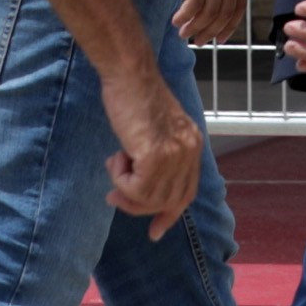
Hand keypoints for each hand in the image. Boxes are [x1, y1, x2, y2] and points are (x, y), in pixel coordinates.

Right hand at [99, 71, 203, 236]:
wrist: (128, 73)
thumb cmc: (133, 95)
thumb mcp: (154, 128)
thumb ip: (157, 155)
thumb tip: (143, 187)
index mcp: (192, 144)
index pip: (186, 193)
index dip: (169, 214)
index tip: (155, 232)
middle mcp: (190, 151)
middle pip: (167, 201)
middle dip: (138, 205)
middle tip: (114, 196)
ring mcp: (176, 154)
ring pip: (149, 198)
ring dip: (125, 188)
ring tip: (116, 162)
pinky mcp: (156, 154)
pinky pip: (136, 188)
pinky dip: (120, 179)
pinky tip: (116, 156)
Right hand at [169, 0, 249, 46]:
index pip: (239, 5)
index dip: (229, 25)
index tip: (220, 38)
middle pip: (224, 12)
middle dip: (210, 31)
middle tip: (197, 41)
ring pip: (209, 10)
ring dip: (195, 26)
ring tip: (184, 34)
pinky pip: (194, 1)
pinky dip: (185, 15)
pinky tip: (177, 20)